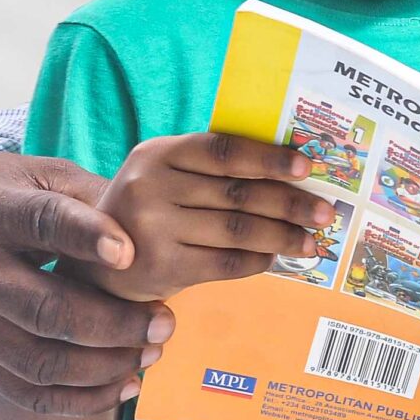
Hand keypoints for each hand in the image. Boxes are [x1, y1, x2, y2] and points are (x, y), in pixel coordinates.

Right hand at [0, 150, 163, 415]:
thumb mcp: (29, 172)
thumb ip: (86, 195)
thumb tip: (152, 221)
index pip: (39, 222)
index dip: (86, 237)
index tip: (130, 253)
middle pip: (45, 309)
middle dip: (114, 324)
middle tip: (165, 323)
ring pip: (39, 361)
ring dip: (105, 367)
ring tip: (151, 354)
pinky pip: (24, 392)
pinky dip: (79, 399)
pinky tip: (123, 386)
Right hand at [88, 131, 334, 301]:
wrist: (94, 257)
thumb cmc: (149, 207)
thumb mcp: (165, 173)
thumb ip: (210, 166)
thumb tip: (289, 169)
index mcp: (158, 153)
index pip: (225, 151)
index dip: (270, 159)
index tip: (307, 168)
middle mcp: (152, 187)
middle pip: (238, 193)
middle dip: (289, 203)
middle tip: (324, 212)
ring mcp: (154, 229)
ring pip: (237, 230)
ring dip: (282, 236)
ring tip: (310, 241)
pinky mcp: (161, 268)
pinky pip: (224, 263)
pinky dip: (256, 261)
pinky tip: (273, 259)